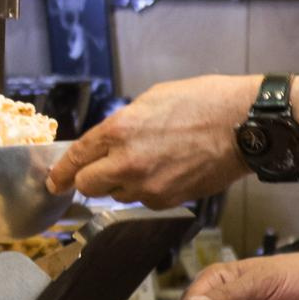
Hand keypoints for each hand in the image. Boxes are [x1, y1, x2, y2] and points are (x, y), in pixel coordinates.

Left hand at [49, 76, 258, 207]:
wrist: (244, 125)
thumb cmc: (205, 103)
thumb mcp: (153, 100)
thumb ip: (124, 123)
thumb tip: (109, 140)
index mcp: (120, 130)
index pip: (76, 157)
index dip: (61, 172)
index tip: (55, 180)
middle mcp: (127, 162)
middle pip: (87, 186)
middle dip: (89, 179)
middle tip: (98, 173)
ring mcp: (148, 185)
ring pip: (117, 195)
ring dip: (122, 184)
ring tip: (149, 163)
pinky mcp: (168, 200)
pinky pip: (145, 199)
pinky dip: (148, 189)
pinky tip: (167, 170)